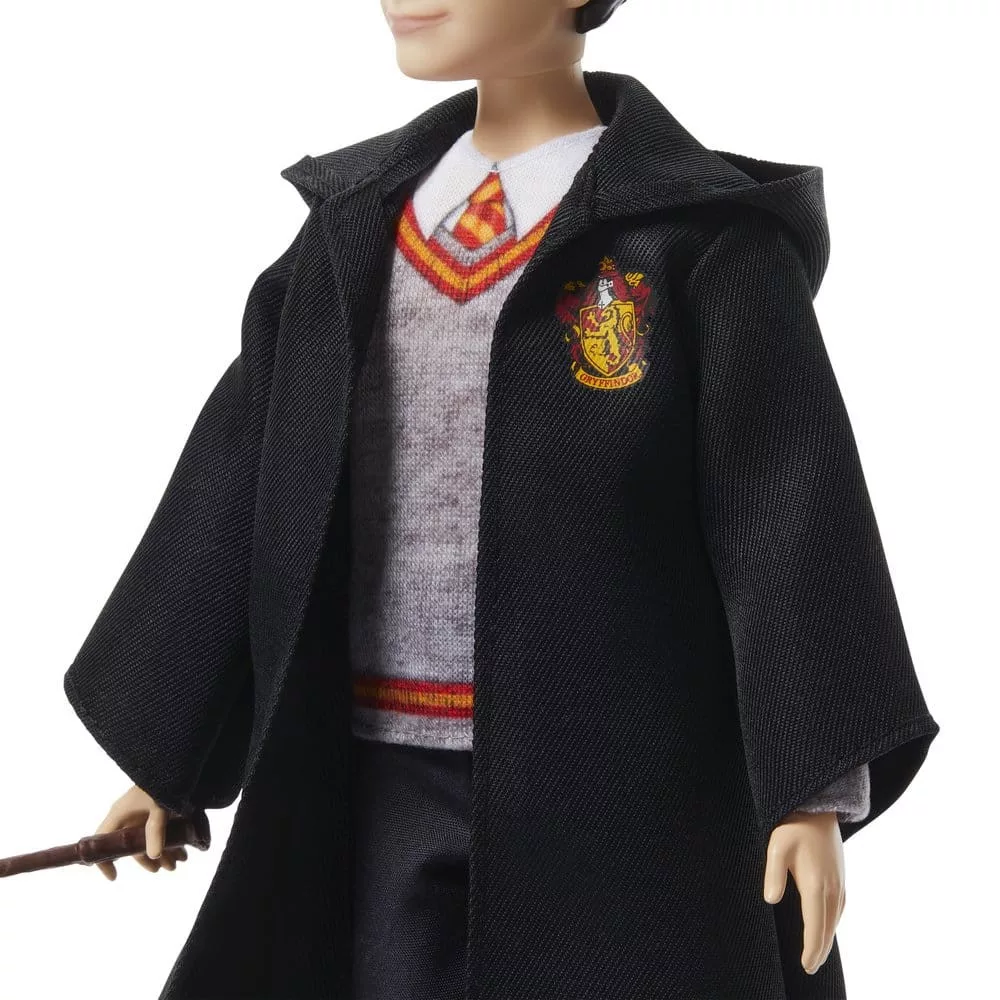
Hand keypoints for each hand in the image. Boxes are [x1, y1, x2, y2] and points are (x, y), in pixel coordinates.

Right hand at [92, 784, 188, 879]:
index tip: (114, 877)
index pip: (102, 842)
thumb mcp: (159, 808)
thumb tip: (154, 855)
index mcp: (119, 814)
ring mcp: (141, 813)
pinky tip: (183, 849)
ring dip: (164, 851)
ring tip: (179, 861)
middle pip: (132, 845)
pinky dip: (170, 840)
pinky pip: (158, 831)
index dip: (104, 860)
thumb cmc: (160, 784)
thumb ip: (155, 831)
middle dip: (149, 859)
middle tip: (166, 869)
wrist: (174, 762)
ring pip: (147, 839)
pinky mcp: (155, 809)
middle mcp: (127, 816)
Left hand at [763, 810, 845, 974]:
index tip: (806, 965)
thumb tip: (771, 900)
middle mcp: (832, 888)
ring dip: (828, 936)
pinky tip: (827, 923)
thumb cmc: (792, 827)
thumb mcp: (776, 848)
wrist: (816, 807)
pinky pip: (840, 906)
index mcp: (815, 885)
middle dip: (820, 949)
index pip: (815, 926)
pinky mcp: (841, 875)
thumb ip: (773, 874)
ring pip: (835, 918)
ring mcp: (839, 882)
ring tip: (818, 952)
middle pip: (827, 927)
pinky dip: (833, 921)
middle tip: (811, 967)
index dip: (811, 948)